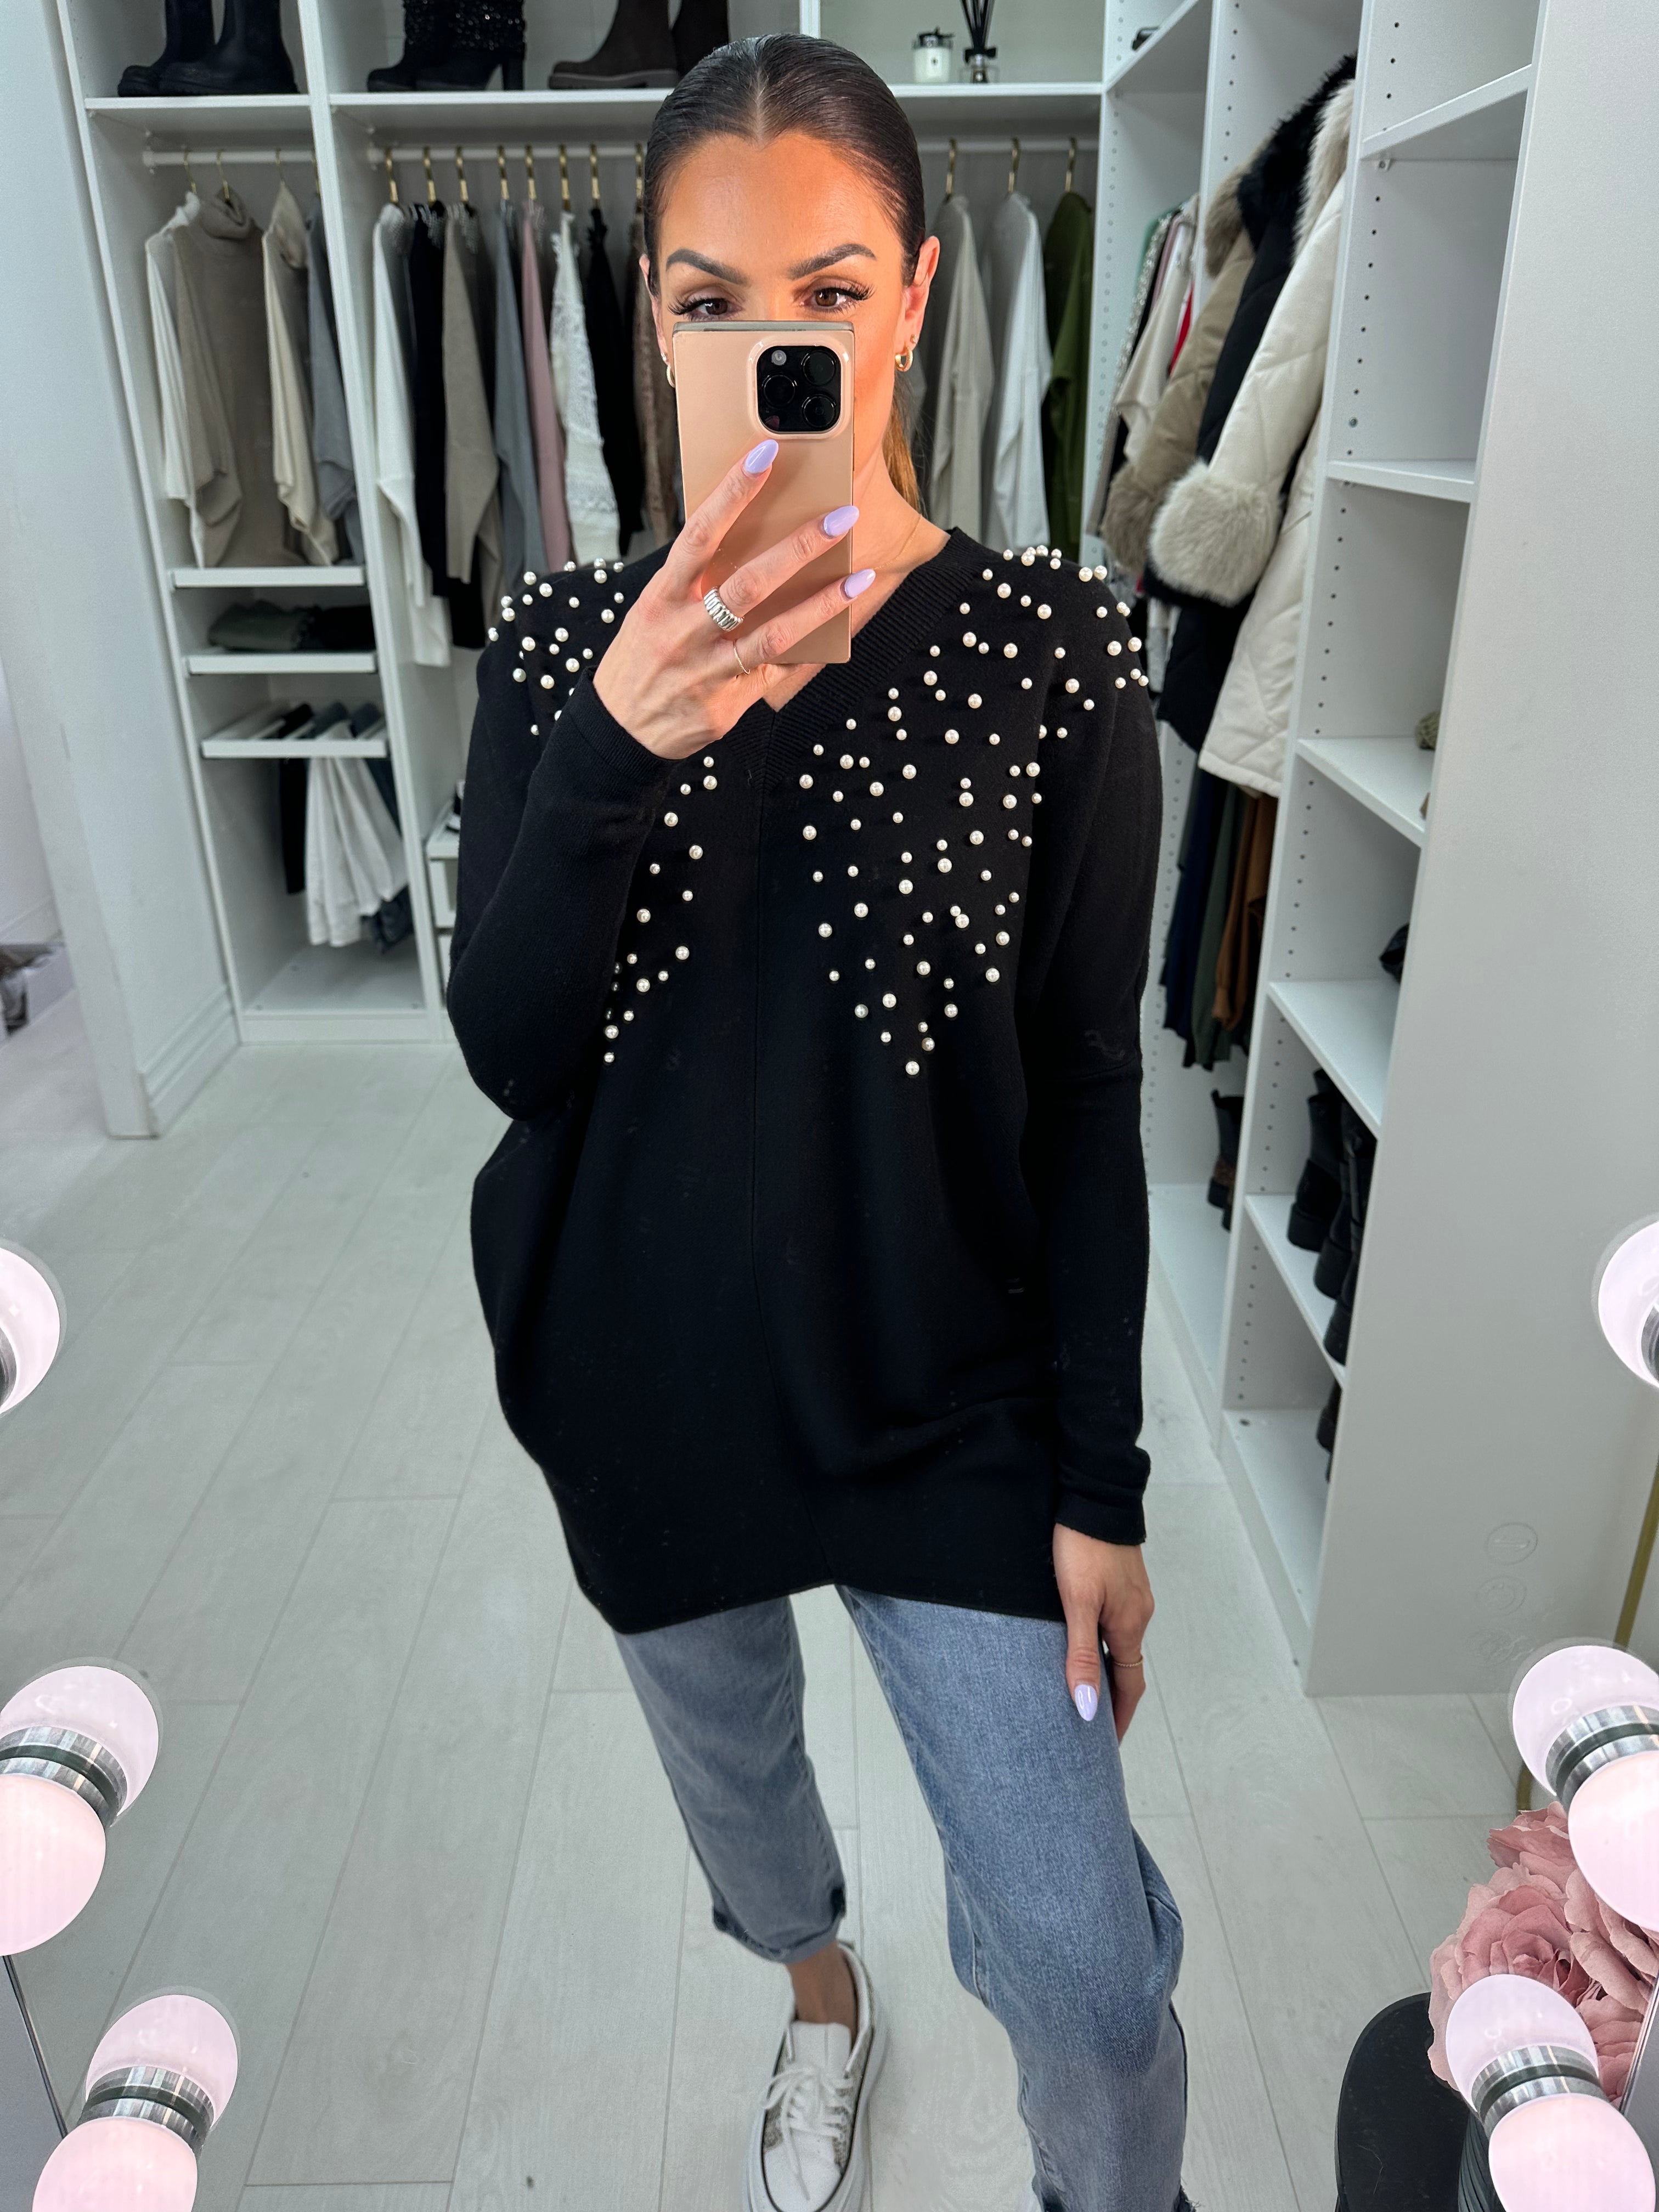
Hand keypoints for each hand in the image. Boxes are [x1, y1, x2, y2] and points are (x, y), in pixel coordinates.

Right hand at [592, 437, 873, 759]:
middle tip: (840, 516)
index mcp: (663, 595)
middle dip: (798, 547)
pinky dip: (811, 651)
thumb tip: (746, 539)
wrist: (621, 728)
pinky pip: (778, 673)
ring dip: (822, 604)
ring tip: (859, 578)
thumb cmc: (644, 657)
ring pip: (774, 633)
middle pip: (747, 582)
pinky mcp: (728, 702)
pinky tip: (841, 632)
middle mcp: (685, 630)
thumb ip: (694, 581)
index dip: (733, 492)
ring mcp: (708, 668)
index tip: (765, 455)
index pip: (700, 534)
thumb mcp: (654, 610)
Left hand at [1053, 1525, 1152, 1740]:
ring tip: (1084, 1691)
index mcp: (1129, 1626)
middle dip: (1112, 1700)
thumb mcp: (1076, 1603)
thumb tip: (1088, 1706)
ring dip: (1106, 1670)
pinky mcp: (1121, 1580)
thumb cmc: (1082, 1546)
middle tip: (1091, 1727)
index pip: (1129, 1687)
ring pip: (1119, 1644)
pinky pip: (1115, 1623)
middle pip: (1126, 1669)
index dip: (1117, 1717)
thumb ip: (1080, 1654)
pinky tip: (1083, 1643)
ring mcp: (1131, 1596)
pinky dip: (1103, 1644)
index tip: (1105, 1746)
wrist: (1094, 1494)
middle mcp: (1137, 1614)